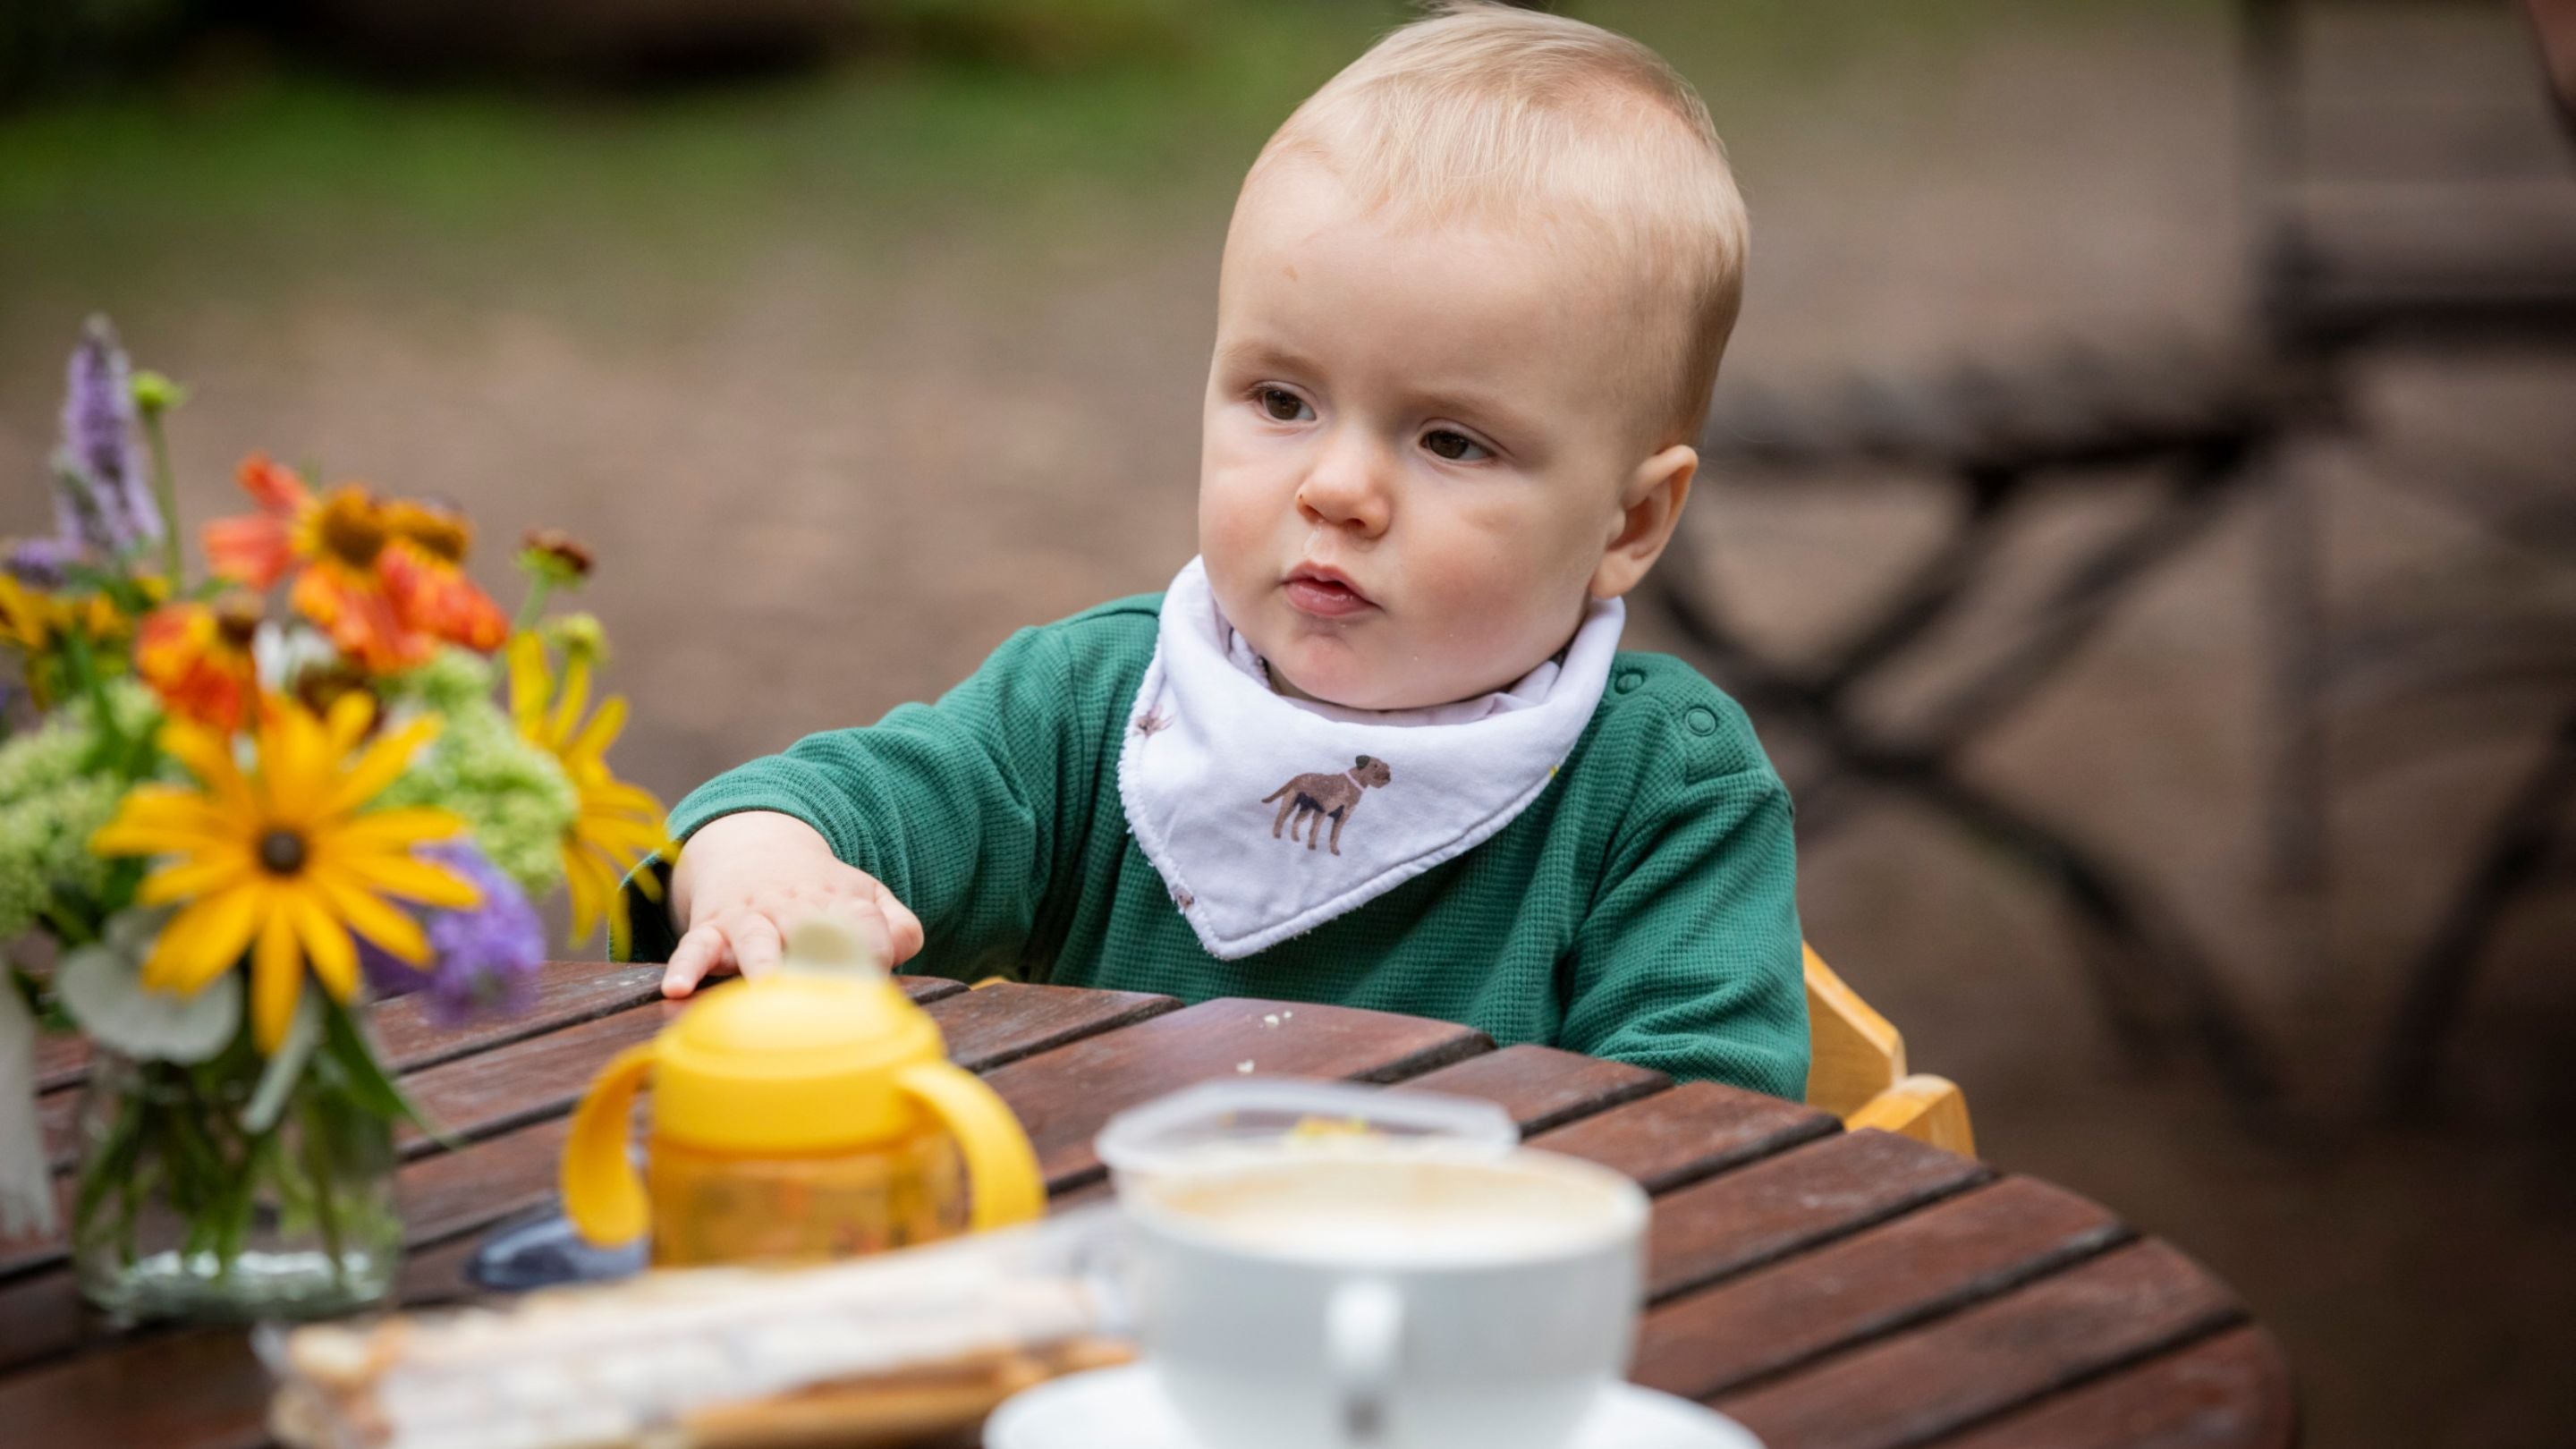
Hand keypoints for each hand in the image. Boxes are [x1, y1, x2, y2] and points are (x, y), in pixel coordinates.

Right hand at [661, 811, 924, 997]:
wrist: (753, 845)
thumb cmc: (818, 890)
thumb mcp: (865, 895)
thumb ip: (898, 925)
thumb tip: (901, 951)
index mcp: (840, 904)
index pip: (867, 925)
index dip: (875, 949)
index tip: (875, 977)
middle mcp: (795, 911)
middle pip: (810, 933)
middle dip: (820, 962)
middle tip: (826, 995)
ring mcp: (750, 919)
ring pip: (755, 942)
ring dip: (760, 965)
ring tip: (763, 988)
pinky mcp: (711, 930)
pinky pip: (694, 947)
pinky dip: (684, 966)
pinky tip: (676, 989)